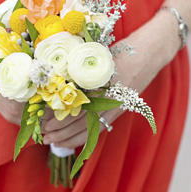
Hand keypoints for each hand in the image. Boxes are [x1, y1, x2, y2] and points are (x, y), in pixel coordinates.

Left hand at [44, 10, 178, 147]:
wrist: (149, 53)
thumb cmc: (121, 50)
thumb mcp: (98, 56)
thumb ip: (79, 71)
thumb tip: (53, 84)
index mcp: (100, 84)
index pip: (74, 107)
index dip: (56, 116)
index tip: (41, 120)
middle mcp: (108, 98)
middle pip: (80, 121)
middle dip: (60, 130)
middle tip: (43, 136)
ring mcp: (115, 106)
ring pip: (90, 128)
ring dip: (70, 137)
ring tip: (53, 141)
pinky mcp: (120, 109)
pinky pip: (101, 127)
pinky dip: (86, 136)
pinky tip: (74, 140)